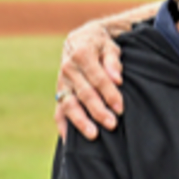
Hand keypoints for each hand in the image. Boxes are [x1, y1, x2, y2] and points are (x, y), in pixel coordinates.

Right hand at [56, 21, 124, 140]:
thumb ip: (113, 61)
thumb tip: (117, 78)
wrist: (81, 40)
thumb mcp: (110, 46)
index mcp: (81, 55)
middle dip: (98, 110)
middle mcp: (68, 69)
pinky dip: (63, 124)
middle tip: (112, 124)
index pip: (98, 78)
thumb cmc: (101, 45)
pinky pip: (58, 110)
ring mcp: (62, 82)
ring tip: (93, 135)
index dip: (109, 93)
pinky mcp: (60, 92)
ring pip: (69, 104)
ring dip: (80, 121)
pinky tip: (69, 139)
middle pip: (84, 93)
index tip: (120, 108)